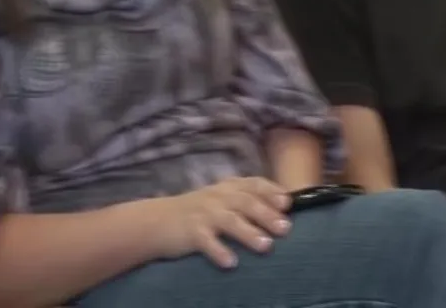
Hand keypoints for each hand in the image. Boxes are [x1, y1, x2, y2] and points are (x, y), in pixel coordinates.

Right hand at [153, 177, 292, 267]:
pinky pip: (206, 242)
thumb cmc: (200, 211)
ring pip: (230, 221)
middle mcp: (218, 197)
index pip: (254, 184)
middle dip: (267, 215)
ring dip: (249, 233)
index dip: (272, 192)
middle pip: (246, 203)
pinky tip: (231, 262)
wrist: (158, 221)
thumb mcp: (222, 199)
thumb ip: (247, 200)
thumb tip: (284, 209)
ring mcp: (204, 213)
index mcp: (229, 187)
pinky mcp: (191, 232)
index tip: (288, 203)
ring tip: (266, 246)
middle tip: (285, 228)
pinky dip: (219, 251)